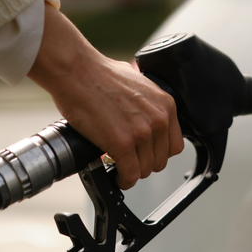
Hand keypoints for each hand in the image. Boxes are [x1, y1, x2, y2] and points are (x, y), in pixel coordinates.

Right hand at [27, 4, 183, 188]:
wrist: (77, 71)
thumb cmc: (99, 73)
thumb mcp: (137, 83)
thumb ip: (146, 103)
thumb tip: (141, 115)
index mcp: (165, 105)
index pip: (174, 145)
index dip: (156, 153)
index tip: (145, 154)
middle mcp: (158, 119)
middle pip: (159, 160)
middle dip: (142, 163)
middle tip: (127, 160)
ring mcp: (142, 133)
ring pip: (144, 170)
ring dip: (131, 172)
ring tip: (119, 167)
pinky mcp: (122, 143)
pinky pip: (129, 174)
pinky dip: (123, 180)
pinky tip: (116, 177)